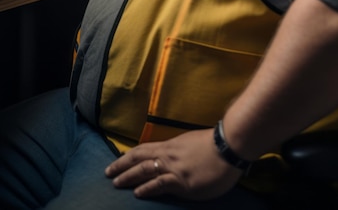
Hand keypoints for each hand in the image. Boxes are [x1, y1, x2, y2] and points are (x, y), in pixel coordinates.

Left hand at [105, 128, 242, 199]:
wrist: (229, 145)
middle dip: (121, 165)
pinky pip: (159, 184)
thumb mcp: (193, 143)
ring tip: (116, 183)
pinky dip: (147, 188)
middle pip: (139, 158)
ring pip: (144, 170)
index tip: (117, 161)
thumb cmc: (216, 144)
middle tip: (108, 172)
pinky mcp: (182, 182)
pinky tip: (137, 193)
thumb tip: (175, 158)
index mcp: (172, 145)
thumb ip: (181, 151)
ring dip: (128, 176)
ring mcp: (174, 168)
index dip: (129, 156)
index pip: (144, 149)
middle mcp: (169, 155)